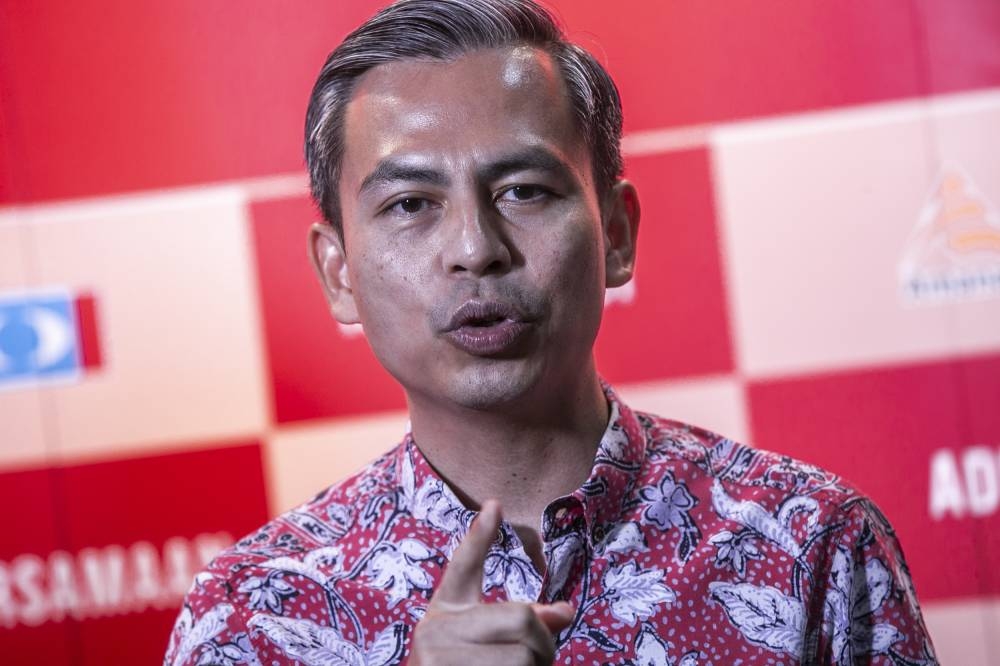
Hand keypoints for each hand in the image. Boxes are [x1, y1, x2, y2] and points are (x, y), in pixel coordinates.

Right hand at [409, 500, 574, 664]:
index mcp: (443, 613)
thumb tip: (564, 612)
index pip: (462, 567)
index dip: (479, 536)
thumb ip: (516, 621)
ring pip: (525, 660)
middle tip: (542, 660)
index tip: (495, 504)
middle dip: (545, 645)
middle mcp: (435, 633)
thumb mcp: (477, 643)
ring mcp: (439, 663)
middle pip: (523, 622)